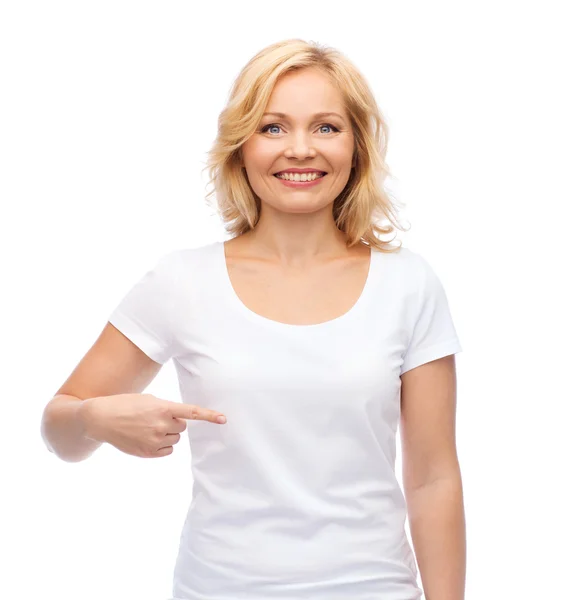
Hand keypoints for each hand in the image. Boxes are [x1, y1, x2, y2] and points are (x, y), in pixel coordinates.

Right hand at [79, 393, 225, 457]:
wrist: (101, 418)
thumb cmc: (127, 405)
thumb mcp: (149, 400)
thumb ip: (167, 409)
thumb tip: (182, 422)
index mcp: (162, 408)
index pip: (191, 412)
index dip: (208, 415)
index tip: (223, 419)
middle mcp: (161, 425)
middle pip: (182, 427)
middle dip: (173, 423)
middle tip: (155, 418)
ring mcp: (154, 441)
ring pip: (175, 439)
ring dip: (167, 434)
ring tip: (147, 427)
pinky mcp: (148, 453)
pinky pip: (167, 451)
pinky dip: (161, 445)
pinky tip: (146, 438)